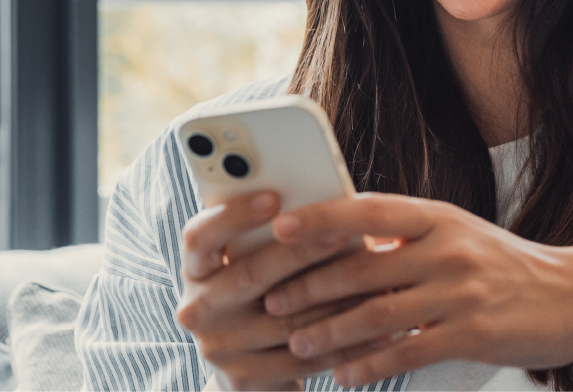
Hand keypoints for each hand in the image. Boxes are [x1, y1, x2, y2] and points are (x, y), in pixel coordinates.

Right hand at [175, 190, 370, 391]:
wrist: (251, 375)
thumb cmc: (260, 303)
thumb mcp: (248, 270)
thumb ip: (267, 241)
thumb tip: (319, 207)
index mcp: (195, 272)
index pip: (199, 237)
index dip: (234, 215)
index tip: (274, 198)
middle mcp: (197, 309)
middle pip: (250, 274)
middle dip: (302, 252)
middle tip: (343, 233)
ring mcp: (219, 348)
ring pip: (286, 318)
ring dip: (335, 300)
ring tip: (374, 281)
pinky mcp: (245, 378)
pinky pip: (304, 356)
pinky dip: (344, 343)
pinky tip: (377, 332)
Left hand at [261, 192, 572, 387]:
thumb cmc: (506, 266)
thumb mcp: (458, 234)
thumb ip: (406, 239)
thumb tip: (341, 242)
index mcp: (438, 216)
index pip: (367, 210)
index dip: (320, 218)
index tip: (278, 228)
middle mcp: (448, 248)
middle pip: (362, 267)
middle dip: (309, 286)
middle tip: (272, 299)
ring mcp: (461, 292)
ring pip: (378, 313)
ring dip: (330, 331)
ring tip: (298, 342)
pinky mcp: (474, 334)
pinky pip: (408, 351)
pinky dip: (370, 363)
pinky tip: (345, 373)